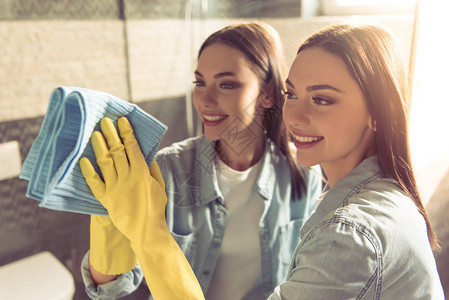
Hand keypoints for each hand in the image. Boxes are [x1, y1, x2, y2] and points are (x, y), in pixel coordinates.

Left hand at [80, 117, 204, 299]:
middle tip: (105, 121)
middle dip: (111, 134)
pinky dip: (88, 171)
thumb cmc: (156, 207)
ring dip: (100, 146)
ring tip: (95, 134)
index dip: (126, 133)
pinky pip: (95, 183)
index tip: (122, 121)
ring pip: (105, 162)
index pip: (132, 147)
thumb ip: (152, 169)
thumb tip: (146, 154)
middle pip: (117, 151)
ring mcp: (115, 188)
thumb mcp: (159, 185)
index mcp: (142, 173)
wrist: (146, 230)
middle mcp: (127, 177)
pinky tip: (84, 160)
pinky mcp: (106, 199)